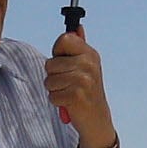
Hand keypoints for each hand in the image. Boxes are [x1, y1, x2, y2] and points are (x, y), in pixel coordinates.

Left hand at [45, 30, 115, 147]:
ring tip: (68, 93)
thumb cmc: (87, 91)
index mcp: (90, 53)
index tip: (64, 61)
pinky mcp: (76, 96)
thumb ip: (79, 47)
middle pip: (50, 63)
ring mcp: (83, 80)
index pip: (63, 39)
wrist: (97, 120)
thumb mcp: (87, 66)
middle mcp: (88, 64)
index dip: (57, 51)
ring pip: (49, 80)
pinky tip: (69, 103)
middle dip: (53, 76)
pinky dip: (57, 101)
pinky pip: (52, 95)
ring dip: (54, 90)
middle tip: (68, 83)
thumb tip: (77, 27)